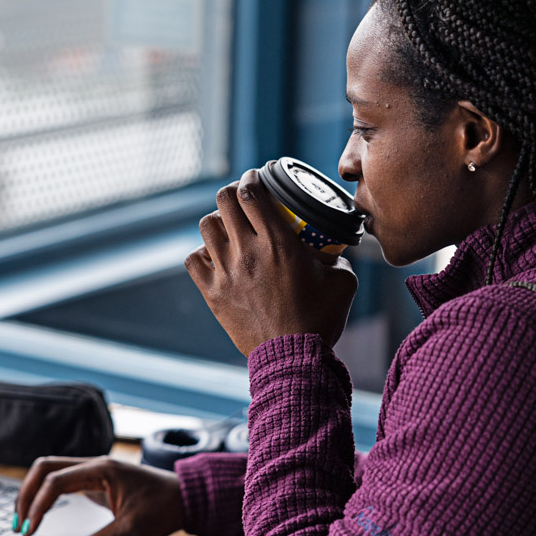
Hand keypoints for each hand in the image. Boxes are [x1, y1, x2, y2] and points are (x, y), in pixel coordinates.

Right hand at [14, 456, 185, 535]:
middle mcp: (95, 464)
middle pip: (46, 468)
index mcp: (102, 469)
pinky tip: (40, 512)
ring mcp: (94, 470)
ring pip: (52, 472)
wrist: (187, 496)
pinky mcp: (96, 480)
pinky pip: (62, 480)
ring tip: (23, 520)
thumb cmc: (165, 506)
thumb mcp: (132, 529)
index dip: (37, 506)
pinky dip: (46, 494)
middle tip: (18, 523)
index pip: (56, 481)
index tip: (29, 530)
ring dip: (33, 492)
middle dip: (26, 493)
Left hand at [185, 168, 358, 355]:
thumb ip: (338, 257)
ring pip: (206, 225)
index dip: (252, 178)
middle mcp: (247, 252)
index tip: (256, 177)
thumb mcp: (342, 282)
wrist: (293, 358)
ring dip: (217, 220)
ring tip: (228, 227)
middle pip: (224, 200)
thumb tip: (335, 249)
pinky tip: (214, 257)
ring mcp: (226, 272)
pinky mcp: (212, 293)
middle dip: (232, 191)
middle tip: (241, 197)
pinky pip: (193, 260)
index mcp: (279, 243)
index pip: (253, 192)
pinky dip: (201, 253)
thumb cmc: (320, 320)